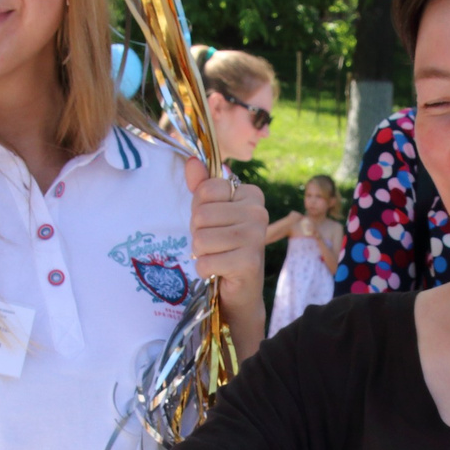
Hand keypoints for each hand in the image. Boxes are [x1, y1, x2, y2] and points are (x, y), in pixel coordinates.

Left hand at [186, 160, 266, 311]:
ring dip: (201, 253)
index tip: (214, 223)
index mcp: (251, 194)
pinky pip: (205, 262)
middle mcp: (258, 212)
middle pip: (201, 215)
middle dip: (199, 233)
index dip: (199, 209)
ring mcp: (255, 236)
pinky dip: (204, 270)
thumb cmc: (223, 245)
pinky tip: (219, 271)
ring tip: (217, 256)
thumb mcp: (210, 212)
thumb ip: (201, 187)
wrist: (241, 288)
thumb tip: (191, 161)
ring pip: (200, 239)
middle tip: (215, 244)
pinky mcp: (248, 262)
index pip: (206, 190)